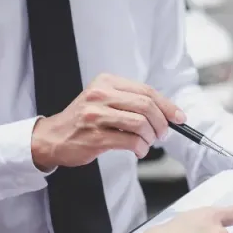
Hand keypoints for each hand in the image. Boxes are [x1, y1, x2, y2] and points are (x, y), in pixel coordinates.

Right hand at [31, 74, 185, 169]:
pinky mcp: (95, 137)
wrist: (53, 137)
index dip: (167, 106)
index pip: (146, 91)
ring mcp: (96, 116)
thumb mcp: (105, 100)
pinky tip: (138, 150)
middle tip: (163, 134)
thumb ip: (131, 102)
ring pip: (140, 124)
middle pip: (146, 106)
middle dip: (161, 123)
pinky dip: (141, 148)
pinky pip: (130, 141)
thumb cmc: (84, 120)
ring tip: (147, 143)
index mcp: (107, 82)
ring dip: (150, 137)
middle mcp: (101, 95)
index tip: (179, 118)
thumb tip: (166, 113)